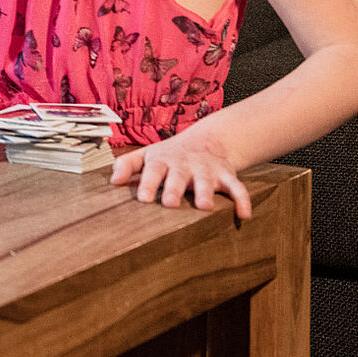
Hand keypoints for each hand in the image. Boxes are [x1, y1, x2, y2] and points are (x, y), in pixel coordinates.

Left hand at [110, 130, 253, 218]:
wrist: (206, 141)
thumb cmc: (169, 155)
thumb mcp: (146, 156)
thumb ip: (127, 165)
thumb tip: (113, 180)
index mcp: (162, 161)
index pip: (153, 171)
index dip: (148, 184)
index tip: (144, 199)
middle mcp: (184, 165)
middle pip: (179, 176)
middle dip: (175, 189)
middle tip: (170, 203)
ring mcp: (206, 170)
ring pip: (207, 181)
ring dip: (206, 192)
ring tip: (203, 206)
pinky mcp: (226, 176)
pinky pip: (237, 188)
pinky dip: (242, 200)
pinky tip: (244, 215)